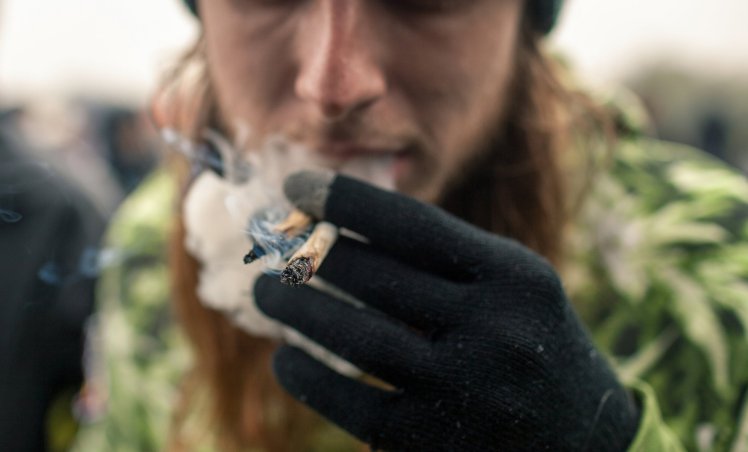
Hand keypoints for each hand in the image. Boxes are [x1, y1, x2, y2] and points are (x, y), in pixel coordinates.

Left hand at [254, 171, 639, 450]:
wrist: (586, 442)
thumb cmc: (532, 345)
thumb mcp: (511, 288)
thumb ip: (444, 259)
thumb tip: (341, 229)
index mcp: (516, 277)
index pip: (414, 225)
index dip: (345, 201)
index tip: (295, 187)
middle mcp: (496, 330)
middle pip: (377, 277)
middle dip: (311, 255)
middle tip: (272, 243)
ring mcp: (465, 391)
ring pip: (357, 337)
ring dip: (297, 310)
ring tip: (264, 290)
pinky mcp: (433, 442)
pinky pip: (351, 402)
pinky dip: (307, 377)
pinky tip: (284, 358)